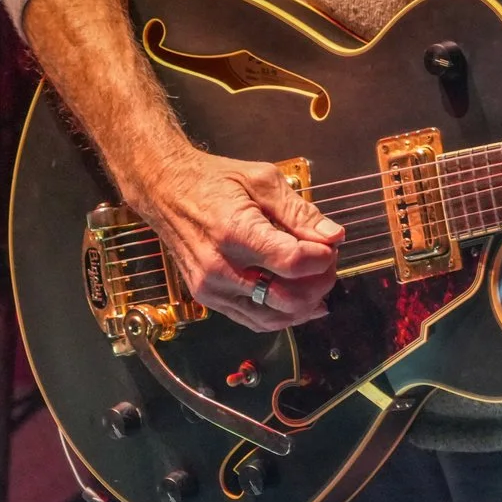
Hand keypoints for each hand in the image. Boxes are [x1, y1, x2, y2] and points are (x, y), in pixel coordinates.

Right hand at [129, 146, 343, 332]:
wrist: (166, 191)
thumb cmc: (214, 180)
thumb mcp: (262, 180)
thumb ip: (299, 212)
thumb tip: (334, 236)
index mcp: (234, 232)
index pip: (291, 262)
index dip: (322, 258)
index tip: (331, 245)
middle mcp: (220, 267)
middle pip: (287, 297)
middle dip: (319, 283)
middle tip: (328, 261)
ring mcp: (211, 289)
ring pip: (273, 317)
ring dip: (305, 304)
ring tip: (317, 280)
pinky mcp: (208, 299)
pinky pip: (254, 320)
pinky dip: (282, 315)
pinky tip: (301, 302)